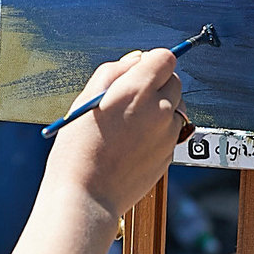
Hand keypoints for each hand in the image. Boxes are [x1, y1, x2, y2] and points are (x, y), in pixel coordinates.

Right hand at [43, 48, 184, 221]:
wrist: (86, 195)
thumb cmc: (78, 149)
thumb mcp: (86, 100)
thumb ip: (114, 71)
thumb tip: (137, 60)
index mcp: (137, 90)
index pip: (166, 58)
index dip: (153, 62)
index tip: (141, 71)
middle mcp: (159, 109)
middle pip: (175, 82)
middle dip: (158, 84)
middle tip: (132, 99)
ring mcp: (168, 133)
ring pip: (176, 108)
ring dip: (161, 109)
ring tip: (130, 125)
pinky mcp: (170, 154)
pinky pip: (172, 132)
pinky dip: (159, 132)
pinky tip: (133, 143)